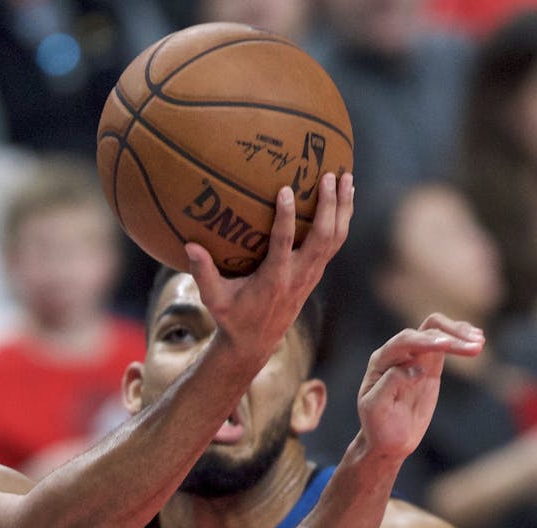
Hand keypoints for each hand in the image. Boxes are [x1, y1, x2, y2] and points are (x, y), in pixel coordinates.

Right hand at [186, 172, 353, 364]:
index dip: (286, 216)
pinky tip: (343, 199)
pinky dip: (341, 220)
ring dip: (343, 208)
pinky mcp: (315, 274)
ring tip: (347, 178)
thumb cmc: (231, 318)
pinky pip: (334, 244)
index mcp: (274, 279)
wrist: (255, 343)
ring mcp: (311, 275)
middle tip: (329, 175)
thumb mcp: (213, 299)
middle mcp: (298, 275)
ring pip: (336, 239)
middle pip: (323, 237)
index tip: (286, 190)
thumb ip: (203, 273)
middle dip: (329, 205)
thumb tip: (189, 246)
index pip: (284, 243)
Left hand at [356, 313, 484, 460]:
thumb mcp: (376, 408)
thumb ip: (391, 384)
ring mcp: (416, 357)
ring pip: (438, 331)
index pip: (405, 341)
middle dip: (451, 335)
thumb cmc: (377, 425)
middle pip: (426, 331)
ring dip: (459, 333)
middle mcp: (398, 353)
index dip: (426, 341)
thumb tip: (416, 367)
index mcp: (381, 361)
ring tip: (479, 343)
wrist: (387, 439)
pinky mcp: (430, 365)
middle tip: (475, 346)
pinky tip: (477, 341)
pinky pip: (445, 344)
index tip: (447, 345)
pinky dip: (461, 339)